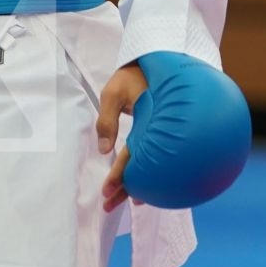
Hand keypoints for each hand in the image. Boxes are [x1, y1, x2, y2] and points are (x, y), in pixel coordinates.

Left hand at [97, 62, 148, 212]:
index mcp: (147, 124)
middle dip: (125, 188)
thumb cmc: (133, 76)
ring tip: (125, 201)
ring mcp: (162, 135)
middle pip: (143, 167)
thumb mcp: (113, 92)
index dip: (119, 175)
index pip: (131, 155)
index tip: (106, 192)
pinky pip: (156, 157)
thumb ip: (107, 120)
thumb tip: (103, 150)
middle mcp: (157, 133)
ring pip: (151, 165)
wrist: (159, 61)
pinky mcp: (162, 135)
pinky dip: (150, 173)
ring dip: (137, 184)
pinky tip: (144, 185)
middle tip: (108, 205)